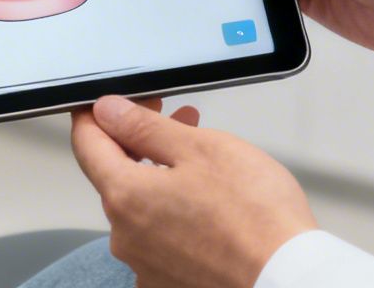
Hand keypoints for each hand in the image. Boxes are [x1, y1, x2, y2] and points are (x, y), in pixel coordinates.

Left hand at [71, 95, 314, 287]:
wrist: (286, 278)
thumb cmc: (255, 217)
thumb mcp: (201, 149)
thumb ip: (145, 128)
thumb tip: (108, 112)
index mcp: (125, 197)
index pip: (86, 145)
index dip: (98, 115)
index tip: (115, 103)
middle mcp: (125, 237)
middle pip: (116, 176)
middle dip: (142, 142)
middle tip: (177, 120)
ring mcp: (146, 265)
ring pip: (141, 207)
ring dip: (161, 177)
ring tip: (204, 162)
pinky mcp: (168, 281)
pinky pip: (159, 238)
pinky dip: (175, 214)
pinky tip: (207, 204)